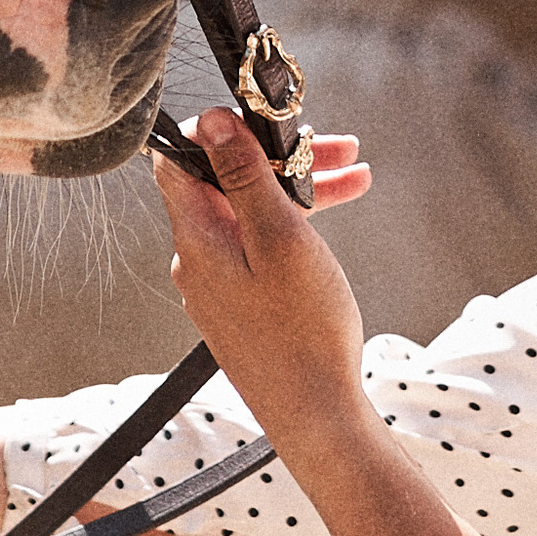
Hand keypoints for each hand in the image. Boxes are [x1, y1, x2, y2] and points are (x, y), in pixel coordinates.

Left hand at [154, 107, 371, 455]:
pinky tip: (334, 219)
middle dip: (281, 157)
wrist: (317, 417)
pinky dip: (295, 226)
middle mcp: (198, 259)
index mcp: (197, 238)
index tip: (266, 118)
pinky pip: (260, 247)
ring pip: (251, 214)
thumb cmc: (304, 329)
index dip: (218, 129)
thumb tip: (208, 120)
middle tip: (340, 145)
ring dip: (299, 189)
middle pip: (226, 183)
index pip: (181, 160)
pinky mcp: (242, 305)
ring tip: (356, 175)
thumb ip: (244, 177)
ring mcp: (219, 285)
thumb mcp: (281, 237)